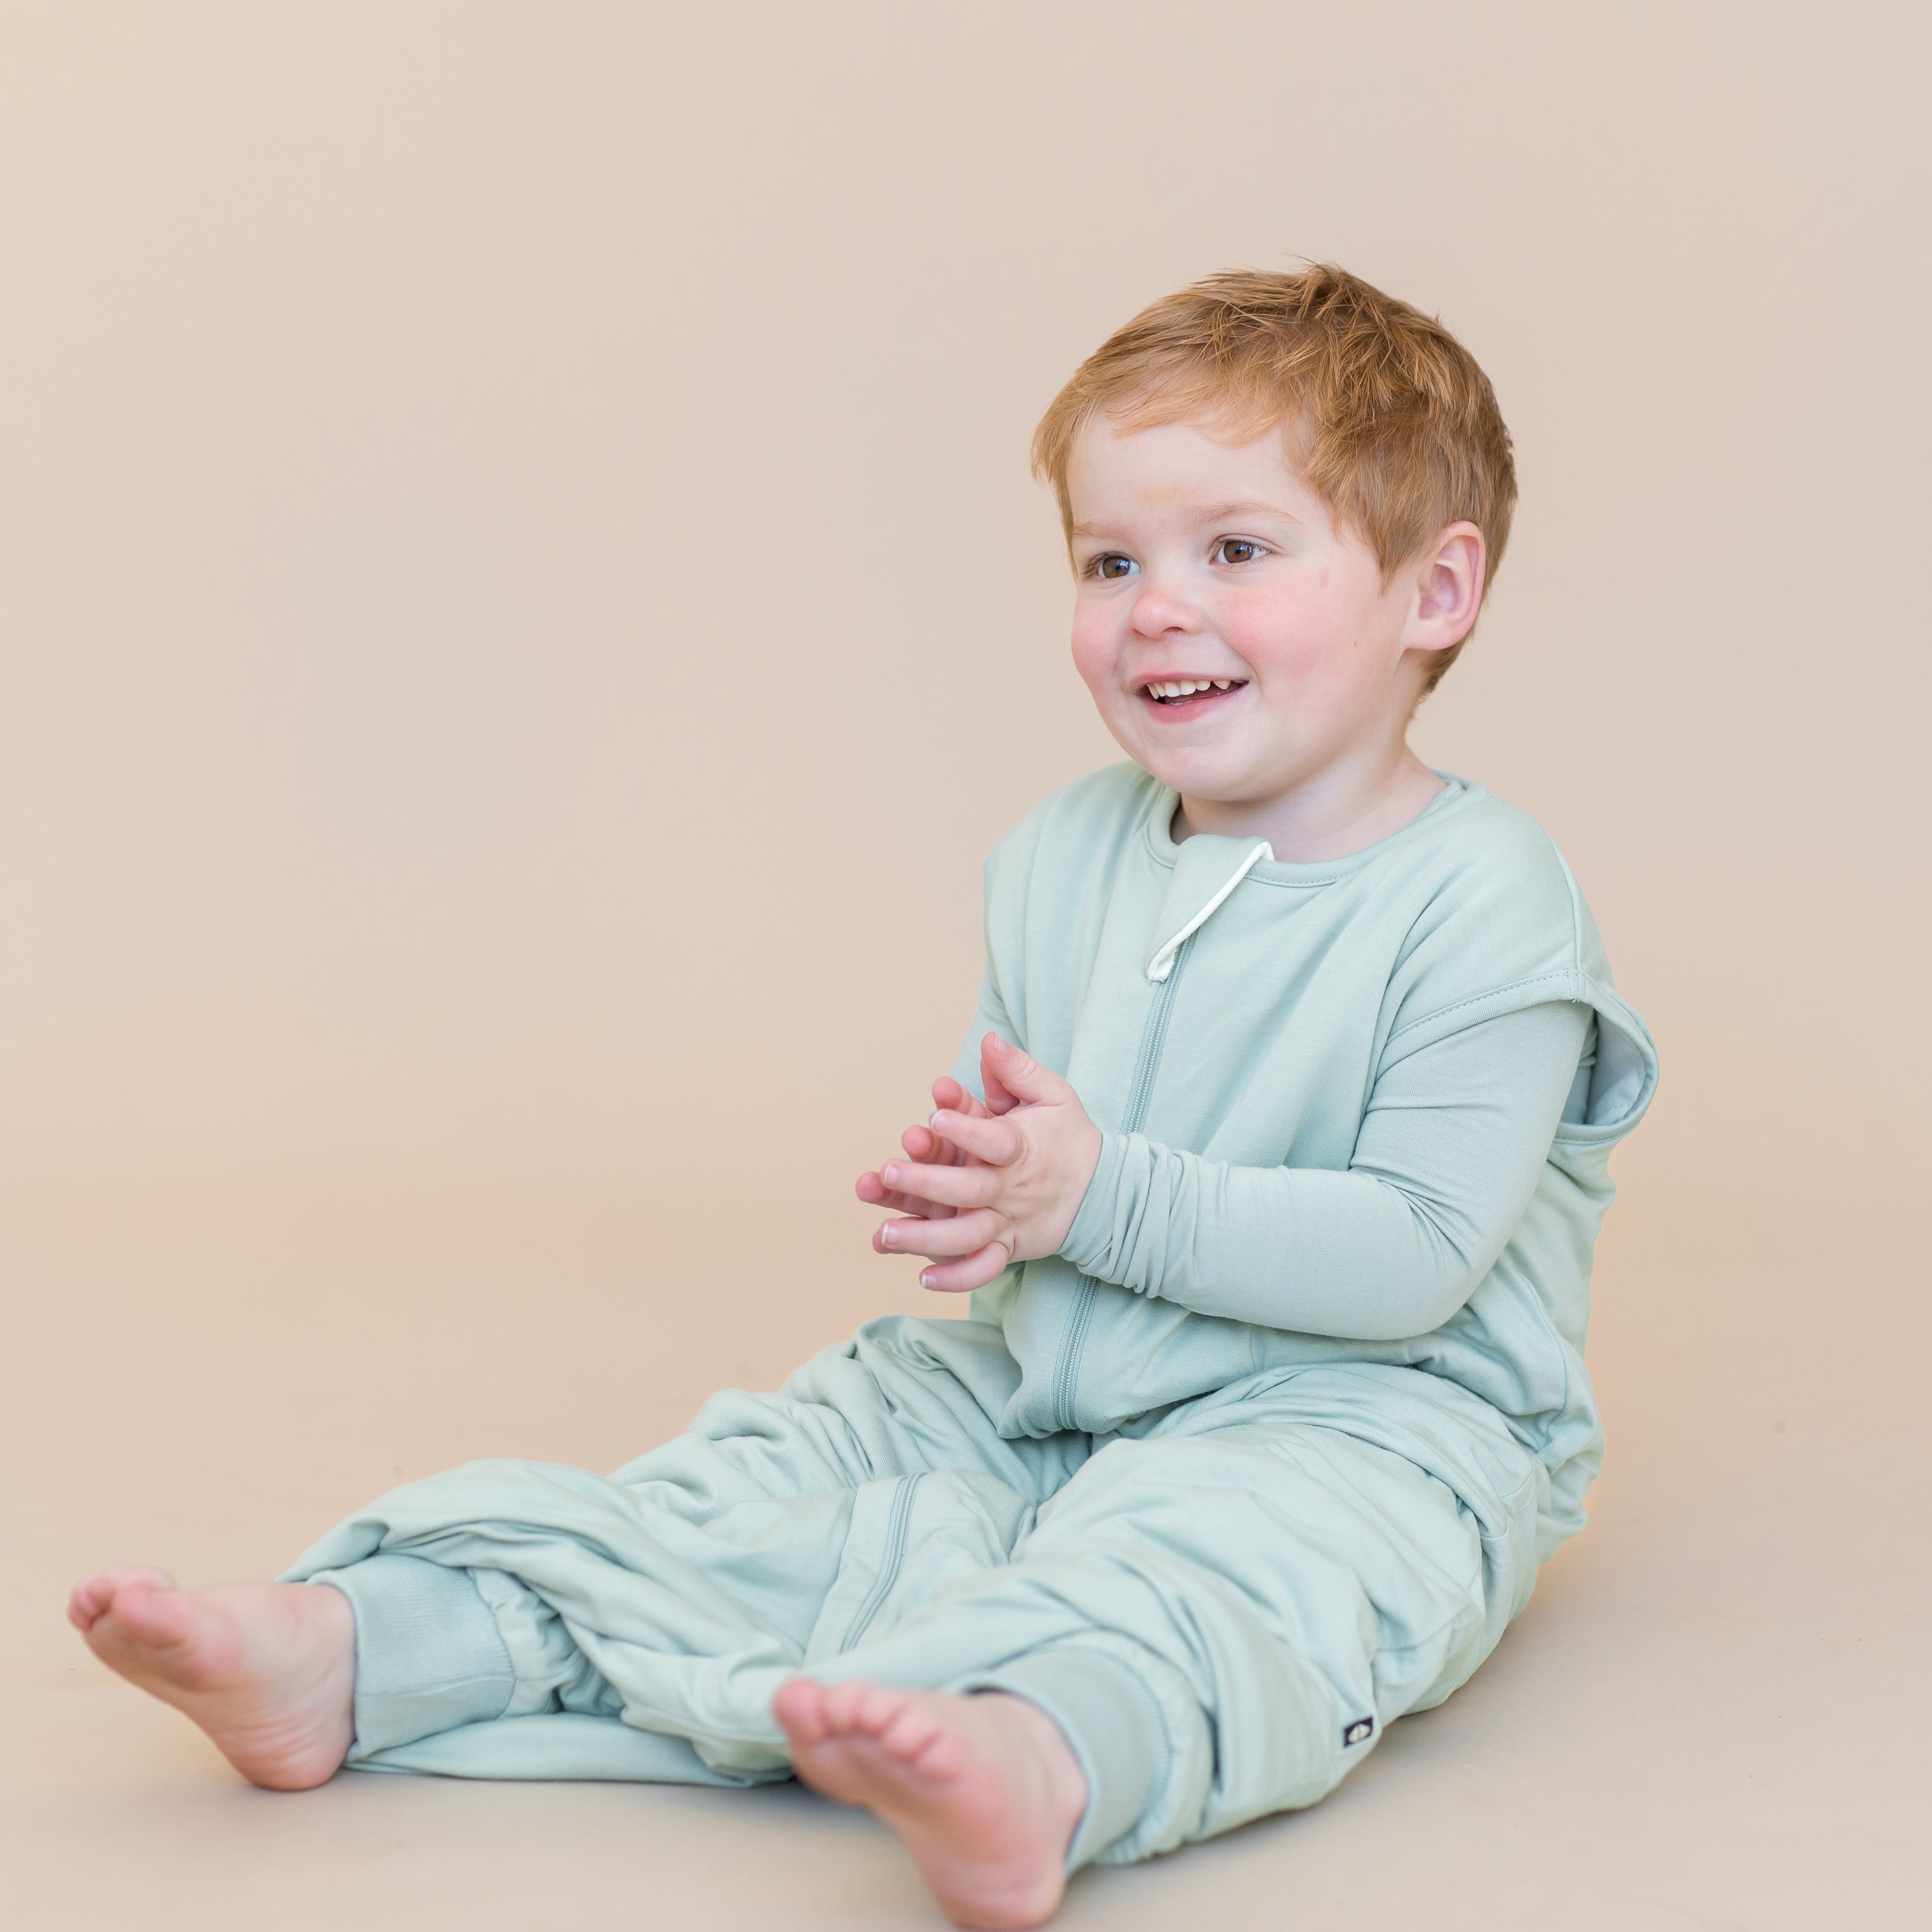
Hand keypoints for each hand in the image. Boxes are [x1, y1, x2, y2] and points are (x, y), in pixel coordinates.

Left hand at [856, 1034, 1103, 1293]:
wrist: (1101, 1190)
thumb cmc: (1066, 1136)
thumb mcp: (1052, 1095)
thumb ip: (1017, 1071)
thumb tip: (989, 1040)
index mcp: (1022, 1148)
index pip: (995, 1139)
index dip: (966, 1128)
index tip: (934, 1115)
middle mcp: (1012, 1189)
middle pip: (970, 1190)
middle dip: (928, 1183)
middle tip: (886, 1171)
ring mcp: (1008, 1222)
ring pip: (968, 1236)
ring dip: (925, 1238)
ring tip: (884, 1235)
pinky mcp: (1007, 1247)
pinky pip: (984, 1268)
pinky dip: (957, 1277)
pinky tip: (922, 1277)